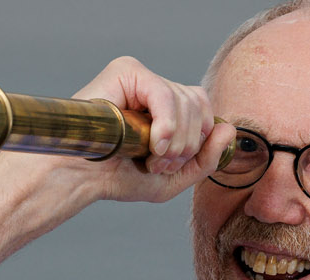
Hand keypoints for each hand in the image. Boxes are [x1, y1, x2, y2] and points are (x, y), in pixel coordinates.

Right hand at [68, 56, 235, 202]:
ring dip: (175, 140)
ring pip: (185, 100)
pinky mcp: (126, 72)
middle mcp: (155, 88)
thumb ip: (207, 159)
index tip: (171, 165)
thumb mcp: (175, 178)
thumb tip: (228, 128)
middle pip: (199, 103)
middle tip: (160, 164)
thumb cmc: (119, 177)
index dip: (198, 140)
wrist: (81, 178)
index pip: (204, 109)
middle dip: (187, 143)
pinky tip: (154, 143)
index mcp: (167, 107)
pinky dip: (167, 123)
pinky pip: (164, 92)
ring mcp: (141, 77)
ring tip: (151, 158)